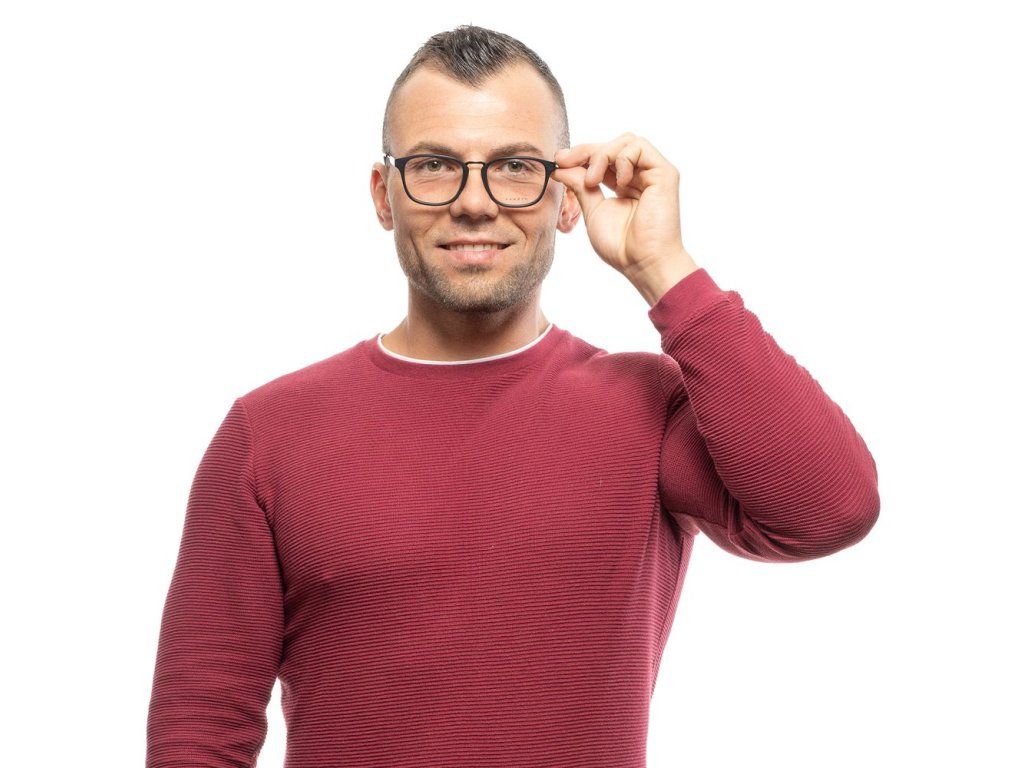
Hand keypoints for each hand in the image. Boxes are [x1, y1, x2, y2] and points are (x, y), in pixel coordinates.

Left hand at [551, 132, 695, 288]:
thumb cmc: (621, 245)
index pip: (603, 158)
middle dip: (586, 150)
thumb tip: (561, 167)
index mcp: (623, 185)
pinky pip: (640, 147)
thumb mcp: (593, 211)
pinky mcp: (665, 173)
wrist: (642, 263)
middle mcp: (640, 176)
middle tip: (565, 161)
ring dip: (602, 155)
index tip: (559, 161)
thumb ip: (580, 186)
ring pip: (626, 141)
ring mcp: (653, 174)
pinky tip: (618, 182)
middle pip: (613, 145)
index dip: (581, 155)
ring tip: (593, 181)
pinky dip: (622, 159)